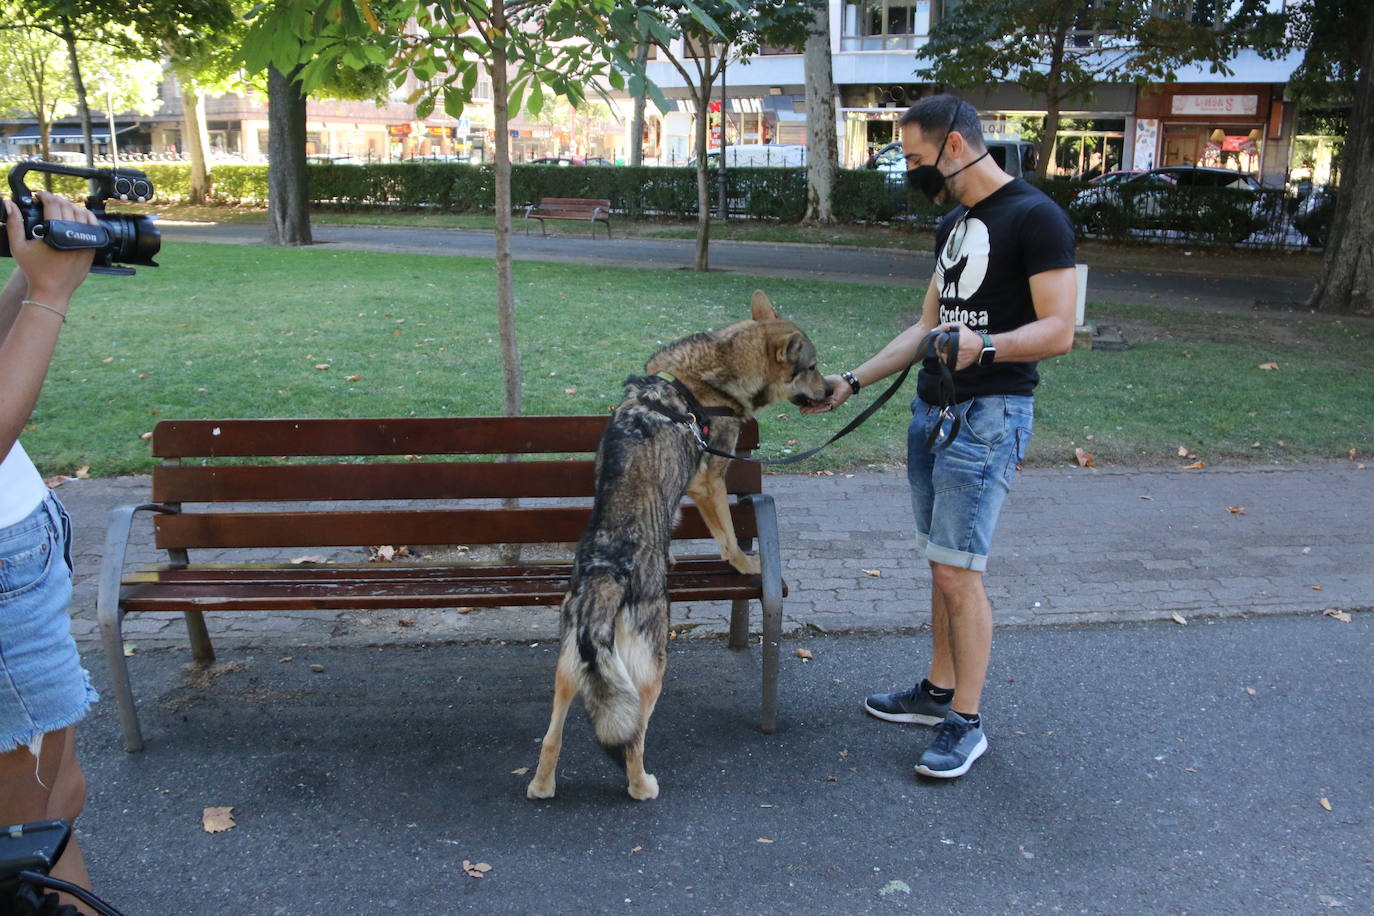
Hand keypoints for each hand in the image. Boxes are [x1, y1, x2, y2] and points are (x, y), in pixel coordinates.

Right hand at [4, 190, 96, 304]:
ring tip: (60, 207)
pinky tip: (77, 214)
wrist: (53, 290)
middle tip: (48, 200)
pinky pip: (93, 225)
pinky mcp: (92, 247)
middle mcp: (72, 235)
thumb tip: (9, 203)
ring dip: (71, 205)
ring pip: (82, 213)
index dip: (45, 195)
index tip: (40, 195)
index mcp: (54, 232)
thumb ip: (14, 223)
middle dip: (56, 199)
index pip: (53, 204)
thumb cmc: (34, 270)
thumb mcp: (18, 246)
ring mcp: (85, 241)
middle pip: (67, 206)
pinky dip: (86, 216)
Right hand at [799, 374, 851, 413]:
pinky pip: (825, 408)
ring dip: (811, 410)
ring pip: (819, 408)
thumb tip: (806, 384)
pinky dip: (819, 409)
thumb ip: (816, 385)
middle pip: (815, 406)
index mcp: (823, 395)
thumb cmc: (835, 380)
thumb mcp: (823, 382)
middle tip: (800, 410)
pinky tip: (812, 409)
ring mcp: (830, 403)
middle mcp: (826, 401)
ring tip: (803, 411)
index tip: (800, 404)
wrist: (845, 381)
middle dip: (808, 408)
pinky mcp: (834, 405)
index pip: (814, 400)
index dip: (807, 402)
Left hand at [936, 322, 981, 370]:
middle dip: (939, 347)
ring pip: (942, 358)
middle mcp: (957, 351)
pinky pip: (947, 364)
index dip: (937, 340)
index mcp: (957, 341)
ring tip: (948, 350)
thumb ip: (946, 325)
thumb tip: (933, 331)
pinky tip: (951, 356)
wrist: (982, 348)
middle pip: (939, 350)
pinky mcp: (958, 366)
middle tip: (944, 345)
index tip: (941, 339)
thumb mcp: (960, 326)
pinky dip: (946, 360)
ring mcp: (958, 360)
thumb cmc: (969, 335)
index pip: (939, 342)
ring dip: (942, 354)